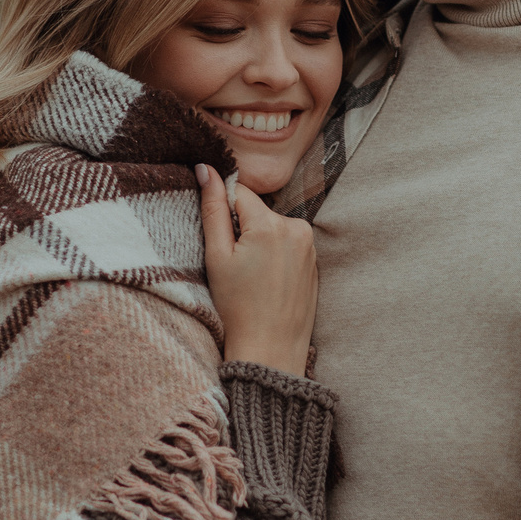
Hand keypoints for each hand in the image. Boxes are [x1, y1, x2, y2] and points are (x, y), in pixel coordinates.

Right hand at [196, 164, 315, 374]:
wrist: (270, 351)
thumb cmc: (238, 308)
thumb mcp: (217, 257)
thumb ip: (212, 208)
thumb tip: (206, 169)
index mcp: (271, 224)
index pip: (239, 193)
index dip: (223, 213)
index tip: (221, 242)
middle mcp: (297, 228)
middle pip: (257, 210)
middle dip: (242, 229)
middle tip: (235, 266)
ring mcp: (309, 245)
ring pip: (272, 227)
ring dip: (258, 242)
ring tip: (252, 277)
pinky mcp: (314, 260)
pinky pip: (287, 244)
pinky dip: (273, 255)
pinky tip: (267, 283)